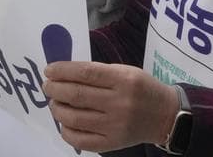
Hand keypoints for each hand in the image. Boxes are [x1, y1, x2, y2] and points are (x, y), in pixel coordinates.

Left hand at [44, 61, 179, 152]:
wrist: (164, 115)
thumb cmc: (142, 89)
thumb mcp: (127, 72)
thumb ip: (99, 73)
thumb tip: (65, 75)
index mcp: (124, 80)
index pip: (86, 73)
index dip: (63, 71)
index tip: (49, 70)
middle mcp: (119, 103)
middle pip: (77, 95)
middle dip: (55, 89)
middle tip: (47, 86)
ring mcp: (115, 125)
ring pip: (74, 118)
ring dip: (57, 109)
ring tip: (54, 103)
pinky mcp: (111, 143)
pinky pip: (80, 139)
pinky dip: (66, 130)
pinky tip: (64, 122)